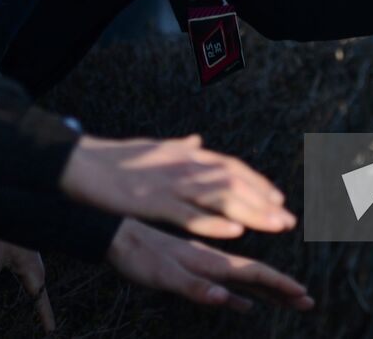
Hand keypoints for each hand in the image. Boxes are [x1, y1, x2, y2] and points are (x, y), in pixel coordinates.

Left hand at [0, 236, 53, 332]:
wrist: (12, 207)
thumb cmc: (4, 230)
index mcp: (32, 272)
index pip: (40, 301)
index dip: (45, 317)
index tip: (51, 332)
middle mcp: (37, 270)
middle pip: (39, 296)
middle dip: (41, 313)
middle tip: (46, 330)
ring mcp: (34, 264)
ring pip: (35, 288)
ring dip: (35, 302)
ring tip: (39, 319)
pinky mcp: (28, 258)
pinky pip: (32, 280)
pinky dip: (30, 291)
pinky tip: (26, 295)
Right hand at [59, 134, 295, 237]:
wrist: (83, 162)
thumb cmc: (117, 158)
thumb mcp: (155, 149)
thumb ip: (180, 148)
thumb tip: (197, 141)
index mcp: (186, 154)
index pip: (232, 167)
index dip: (257, 182)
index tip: (278, 198)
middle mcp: (186, 165)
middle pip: (234, 182)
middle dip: (264, 201)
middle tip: (289, 219)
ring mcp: (172, 183)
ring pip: (222, 197)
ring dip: (252, 211)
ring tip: (277, 226)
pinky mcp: (155, 201)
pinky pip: (191, 213)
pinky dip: (215, 221)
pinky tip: (236, 231)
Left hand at [106, 219, 313, 311]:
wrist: (117, 235)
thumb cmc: (138, 257)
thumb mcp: (164, 276)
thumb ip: (195, 288)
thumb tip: (228, 298)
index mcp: (211, 262)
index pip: (254, 273)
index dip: (279, 285)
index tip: (303, 295)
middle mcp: (212, 262)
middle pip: (255, 276)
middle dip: (283, 289)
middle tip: (308, 303)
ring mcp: (203, 266)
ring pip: (243, 279)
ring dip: (267, 292)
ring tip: (289, 302)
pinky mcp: (191, 271)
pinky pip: (224, 286)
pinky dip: (240, 296)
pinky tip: (245, 305)